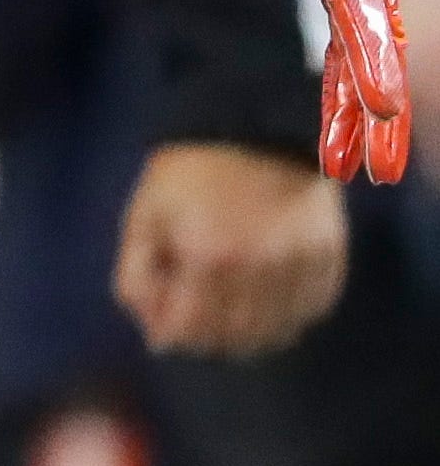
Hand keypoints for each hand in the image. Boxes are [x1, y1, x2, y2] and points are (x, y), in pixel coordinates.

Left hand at [115, 140, 350, 355]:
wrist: (256, 126)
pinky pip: (309, 312)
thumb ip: (137, 276)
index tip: (165, 320)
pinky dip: (286, 316)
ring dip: (247, 333)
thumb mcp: (144, 215)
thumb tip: (152, 333)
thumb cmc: (188, 173)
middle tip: (196, 313)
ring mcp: (299, 267)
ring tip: (228, 307)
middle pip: (231, 338)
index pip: (188, 331)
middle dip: (205, 336)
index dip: (170, 332)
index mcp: (206, 256)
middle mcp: (258, 270)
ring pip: (274, 334)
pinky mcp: (328, 261)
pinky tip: (266, 296)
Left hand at [152, 0, 412, 182]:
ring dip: (360, 103)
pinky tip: (336, 132)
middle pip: (374, 29)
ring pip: (363, 39)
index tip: (376, 106)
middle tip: (383, 171)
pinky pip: (340, 28)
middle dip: (380, 100)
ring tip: (364, 174)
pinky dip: (339, 77)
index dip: (363, 51)